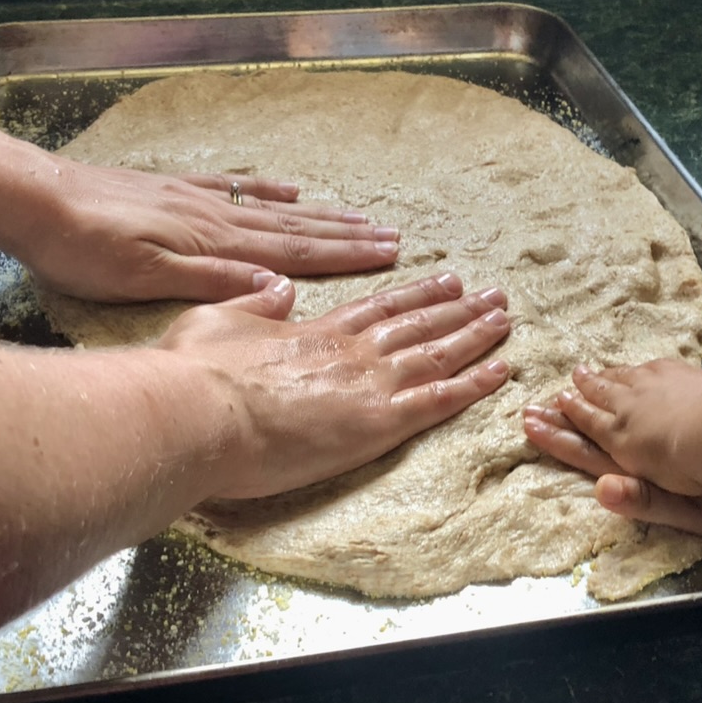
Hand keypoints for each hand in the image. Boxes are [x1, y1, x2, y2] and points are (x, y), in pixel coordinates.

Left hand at [17, 162, 401, 302]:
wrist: (40, 200)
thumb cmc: (90, 252)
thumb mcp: (151, 280)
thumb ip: (219, 283)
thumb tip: (282, 289)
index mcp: (220, 246)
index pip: (298, 254)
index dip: (347, 256)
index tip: (388, 255)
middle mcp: (222, 220)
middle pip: (299, 230)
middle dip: (349, 236)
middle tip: (393, 237)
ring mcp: (204, 201)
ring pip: (276, 210)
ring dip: (322, 217)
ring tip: (359, 217)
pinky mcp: (181, 191)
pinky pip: (240, 189)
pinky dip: (271, 191)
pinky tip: (293, 190)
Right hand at [161, 272, 510, 497]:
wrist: (198, 411)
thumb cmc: (196, 373)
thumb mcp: (217, 319)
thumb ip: (255, 304)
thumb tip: (279, 290)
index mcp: (317, 331)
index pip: (380, 309)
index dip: (417, 294)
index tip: (446, 280)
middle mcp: (353, 352)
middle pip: (418, 325)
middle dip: (458, 307)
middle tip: (492, 295)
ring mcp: (370, 384)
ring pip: (438, 354)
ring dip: (475, 335)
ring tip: (505, 320)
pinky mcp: (379, 422)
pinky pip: (440, 400)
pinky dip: (475, 384)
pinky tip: (501, 371)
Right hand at [523, 360, 701, 538]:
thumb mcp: (692, 513)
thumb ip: (644, 502)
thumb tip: (600, 490)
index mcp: (634, 456)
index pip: (586, 444)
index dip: (559, 434)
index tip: (533, 421)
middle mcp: (639, 419)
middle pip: (595, 409)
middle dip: (570, 404)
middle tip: (547, 397)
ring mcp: (663, 392)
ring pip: (618, 384)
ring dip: (596, 381)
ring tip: (579, 374)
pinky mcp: (688, 377)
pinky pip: (645, 370)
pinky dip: (628, 370)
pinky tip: (628, 368)